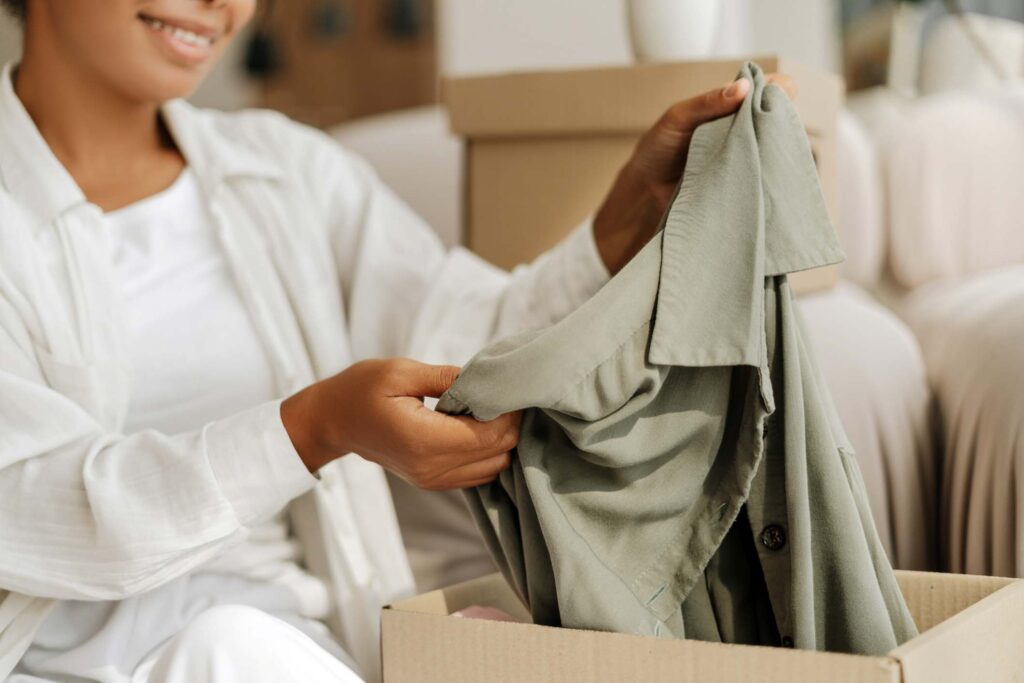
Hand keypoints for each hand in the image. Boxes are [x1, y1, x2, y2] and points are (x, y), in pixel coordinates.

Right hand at [281, 358, 518, 489]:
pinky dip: (486, 451)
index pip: (490, 435)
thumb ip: (446, 378)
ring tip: (485, 408)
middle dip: (508, 423)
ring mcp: (432, 479)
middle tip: (499, 393)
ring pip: (493, 467)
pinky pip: (477, 473)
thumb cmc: (360, 390)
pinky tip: (473, 425)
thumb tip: (485, 382)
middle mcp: (431, 468)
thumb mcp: (400, 372)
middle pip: (498, 453)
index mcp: (424, 440)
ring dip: (499, 439)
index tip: (506, 386)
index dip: (508, 411)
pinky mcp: (432, 482)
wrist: (331, 422)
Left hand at [592, 73, 797, 273]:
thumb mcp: (676, 119)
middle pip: (780, 118)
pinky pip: (766, 179)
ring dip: (777, 149)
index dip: (779, 90)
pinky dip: (769, 176)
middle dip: (781, 119)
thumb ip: (707, 104)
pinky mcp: (745, 187)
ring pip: (778, 149)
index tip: (777, 95)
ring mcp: (747, 160)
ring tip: (766, 151)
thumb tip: (744, 87)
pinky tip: (766, 176)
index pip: (770, 90)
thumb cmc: (655, 152)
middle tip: (770, 126)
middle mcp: (744, 131)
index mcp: (730, 109)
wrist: (642, 197)